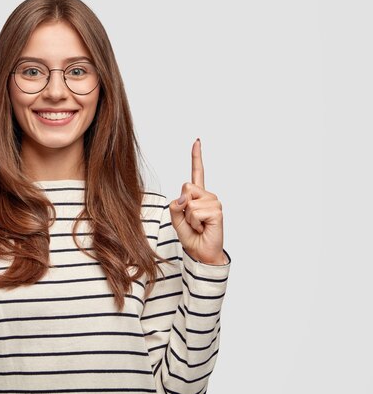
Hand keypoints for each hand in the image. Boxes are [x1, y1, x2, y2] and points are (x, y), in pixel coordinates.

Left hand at [168, 139, 226, 264]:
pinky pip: (195, 212)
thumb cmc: (191, 236)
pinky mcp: (217, 211)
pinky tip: (203, 227)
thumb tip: (185, 197)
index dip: (196, 156)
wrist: (202, 253)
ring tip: (198, 225)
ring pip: (189, 202)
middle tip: (192, 220)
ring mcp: (214, 202)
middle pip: (186, 187)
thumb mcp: (176, 218)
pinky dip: (194, 222)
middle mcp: (207, 196)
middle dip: (182, 205)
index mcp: (197, 195)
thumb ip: (175, 205)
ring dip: (189, 218)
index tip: (197, 141)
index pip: (197, 172)